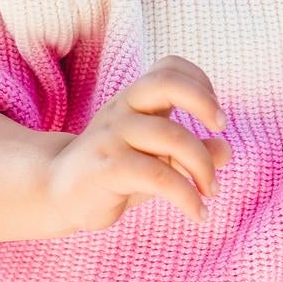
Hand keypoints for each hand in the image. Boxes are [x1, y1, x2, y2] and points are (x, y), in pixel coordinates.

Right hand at [41, 53, 231, 232]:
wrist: (57, 193)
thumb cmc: (113, 173)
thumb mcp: (156, 160)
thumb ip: (189, 152)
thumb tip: (225, 150)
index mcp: (134, 100)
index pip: (169, 68)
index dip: (200, 84)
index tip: (214, 119)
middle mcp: (123, 110)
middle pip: (166, 83)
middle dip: (204, 102)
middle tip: (221, 129)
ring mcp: (113, 136)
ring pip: (172, 137)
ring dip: (203, 168)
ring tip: (211, 193)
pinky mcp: (108, 167)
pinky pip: (160, 177)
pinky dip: (188, 197)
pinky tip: (198, 214)